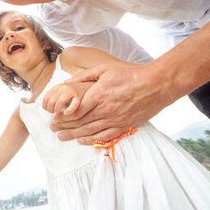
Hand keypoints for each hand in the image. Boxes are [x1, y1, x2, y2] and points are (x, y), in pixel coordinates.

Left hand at [42, 81, 92, 113]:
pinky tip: (66, 113)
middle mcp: (63, 88)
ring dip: (57, 109)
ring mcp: (71, 92)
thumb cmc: (71, 92)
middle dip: (50, 109)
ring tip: (58, 113)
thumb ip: (54, 96)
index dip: (45, 106)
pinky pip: (73, 105)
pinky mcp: (79, 97)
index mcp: (57, 87)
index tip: (47, 109)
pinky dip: (69, 110)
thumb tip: (45, 107)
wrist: (86, 86)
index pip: (46, 97)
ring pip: (59, 102)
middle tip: (53, 112)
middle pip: (51, 101)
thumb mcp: (60, 91)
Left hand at [51, 64, 169, 143]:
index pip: (75, 110)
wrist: (156, 85)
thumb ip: (84, 76)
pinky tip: (82, 141)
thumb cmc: (130, 74)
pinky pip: (105, 136)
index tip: (54, 118)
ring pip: (90, 130)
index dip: (63, 116)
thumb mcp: (104, 69)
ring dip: (74, 135)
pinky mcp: (125, 125)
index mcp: (98, 95)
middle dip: (64, 126)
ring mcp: (115, 119)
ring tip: (62, 137)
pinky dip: (92, 139)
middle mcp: (105, 110)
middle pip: (80, 122)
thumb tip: (67, 83)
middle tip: (52, 129)